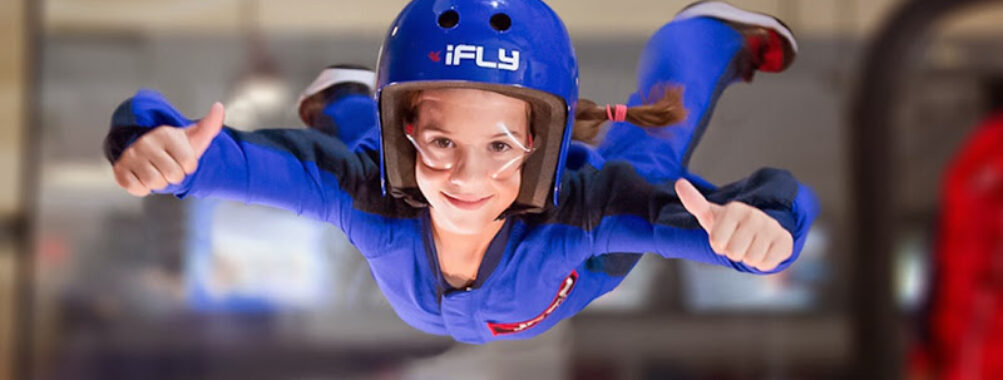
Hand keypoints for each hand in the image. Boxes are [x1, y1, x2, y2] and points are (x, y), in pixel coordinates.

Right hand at [112, 102, 224, 196]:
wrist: (150, 155)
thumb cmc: (176, 148)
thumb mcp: (195, 138)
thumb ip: (210, 125)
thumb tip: (219, 107)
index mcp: (166, 134)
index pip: (189, 164)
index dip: (188, 167)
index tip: (182, 159)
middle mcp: (146, 142)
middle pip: (173, 175)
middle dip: (175, 176)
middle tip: (169, 167)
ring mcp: (131, 155)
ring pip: (155, 183)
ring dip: (160, 183)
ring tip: (157, 171)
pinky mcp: (120, 169)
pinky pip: (137, 188)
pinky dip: (143, 189)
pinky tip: (144, 177)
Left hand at [675, 178, 793, 271]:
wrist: (760, 232)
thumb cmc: (730, 226)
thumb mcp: (711, 216)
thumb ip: (694, 202)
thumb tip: (679, 183)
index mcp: (735, 208)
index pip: (717, 243)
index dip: (719, 245)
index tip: (725, 236)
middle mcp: (754, 215)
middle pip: (734, 253)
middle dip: (734, 253)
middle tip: (739, 243)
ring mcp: (772, 227)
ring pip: (750, 259)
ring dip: (748, 258)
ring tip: (751, 246)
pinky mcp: (785, 241)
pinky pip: (766, 264)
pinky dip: (763, 263)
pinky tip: (764, 250)